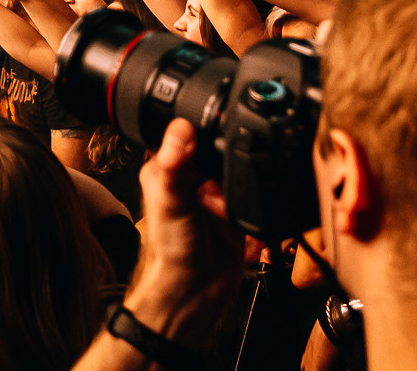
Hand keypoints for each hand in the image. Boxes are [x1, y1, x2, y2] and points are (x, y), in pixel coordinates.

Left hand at [119, 118, 247, 343]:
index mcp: (166, 166)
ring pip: (237, 170)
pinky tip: (233, 220)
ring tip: (218, 214)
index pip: (187, 133)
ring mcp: (213, 192)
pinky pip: (251, 192)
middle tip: (209, 196)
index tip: (204, 155)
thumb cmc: (171, 249)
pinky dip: (248, 202)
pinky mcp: (234, 207)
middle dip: (224, 171)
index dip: (200, 138)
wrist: (197, 290)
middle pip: (218, 150)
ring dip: (236, 190)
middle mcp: (189, 176)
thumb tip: (180, 127)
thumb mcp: (170, 201)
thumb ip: (174, 164)